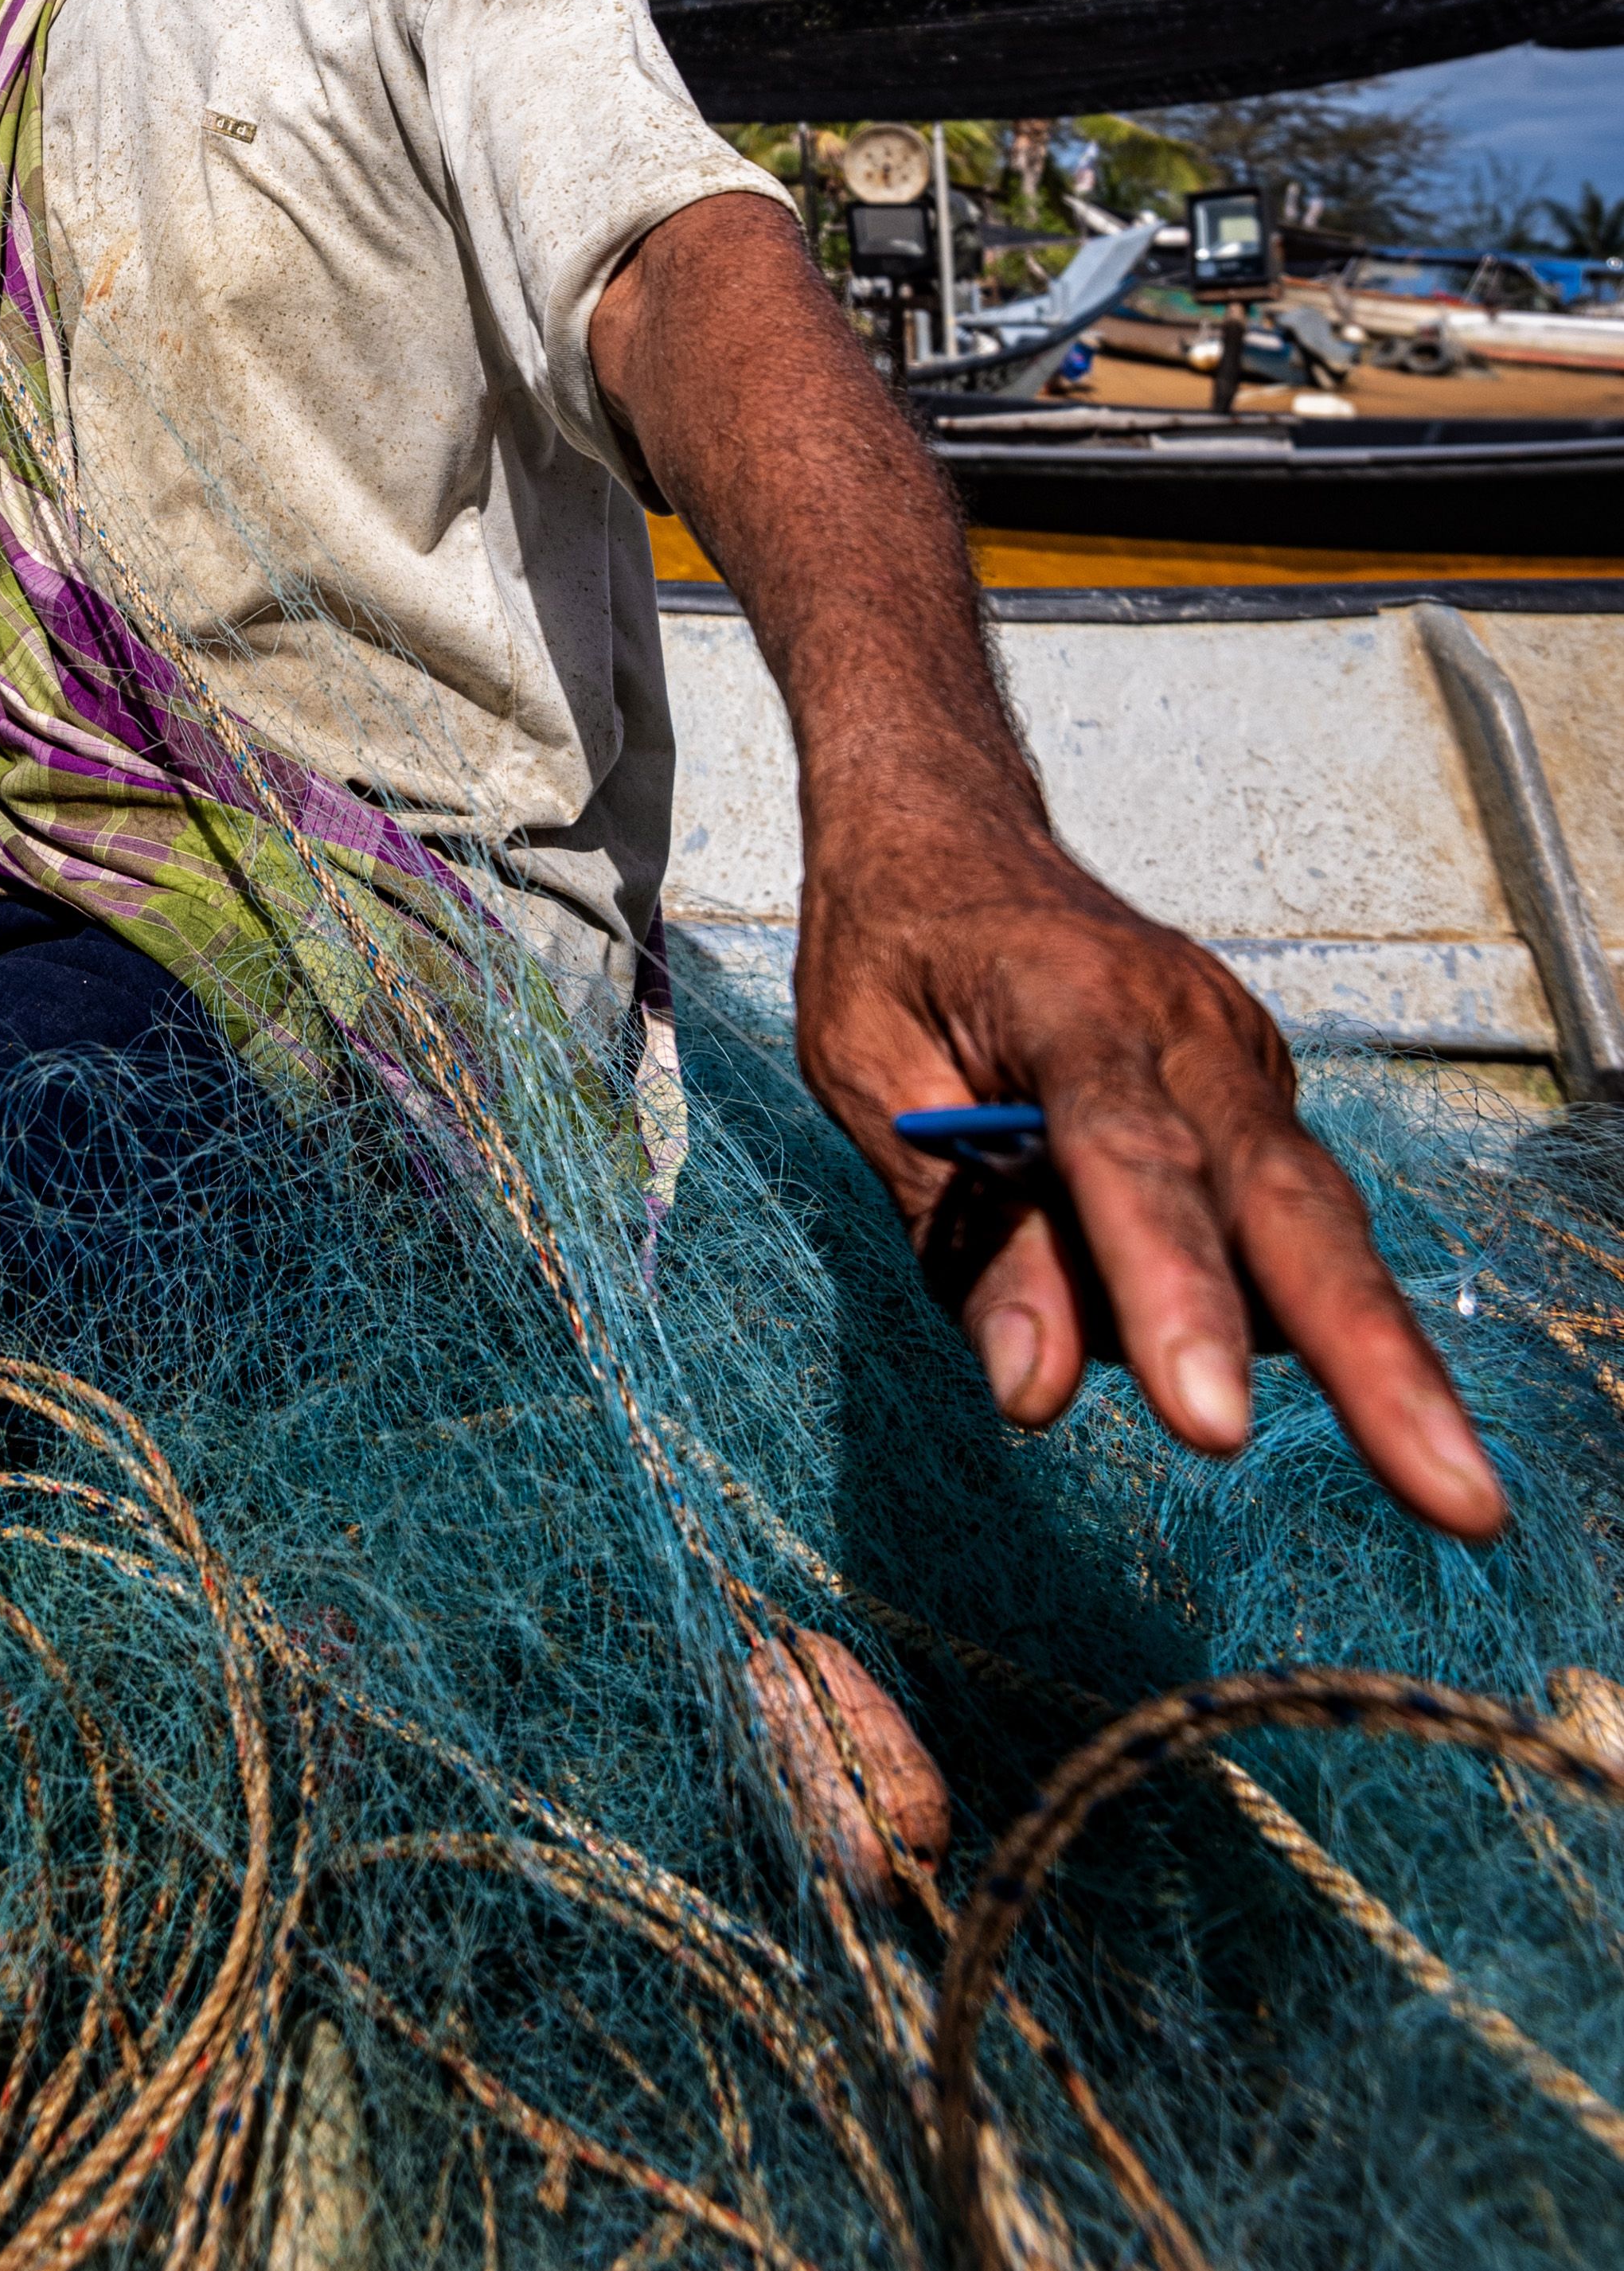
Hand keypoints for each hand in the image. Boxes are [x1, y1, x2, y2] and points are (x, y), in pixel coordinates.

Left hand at [794, 810, 1506, 1539]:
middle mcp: (1184, 1025)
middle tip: (1458, 1501)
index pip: (1128, 1160)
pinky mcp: (1259, 1095)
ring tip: (1440, 1487)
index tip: (1210, 1425)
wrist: (949, 827)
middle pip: (1288, 1207)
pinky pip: (1272, 1219)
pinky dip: (1256, 1295)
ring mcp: (1240, 1057)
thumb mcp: (870, 1077)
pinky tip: (1193, 1322)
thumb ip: (966, 1239)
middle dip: (1375, 1362)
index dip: (1171, 1293)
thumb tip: (1040, 1390)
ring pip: (1312, 1225)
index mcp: (1067, 999)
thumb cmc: (894, 949)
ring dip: (1368, 1356)